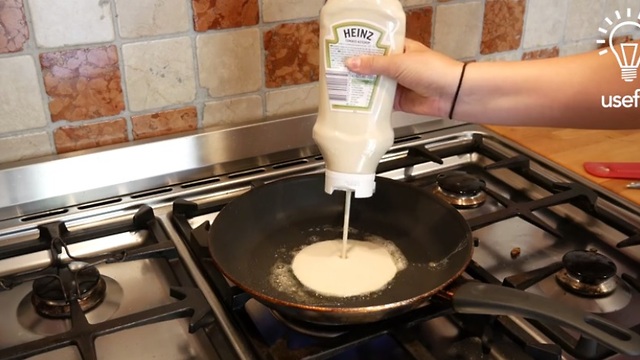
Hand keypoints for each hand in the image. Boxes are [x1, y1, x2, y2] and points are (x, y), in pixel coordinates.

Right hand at [345, 38, 463, 117]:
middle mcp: (398, 65)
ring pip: (374, 84)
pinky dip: (369, 103)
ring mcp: (397, 84)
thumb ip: (374, 64)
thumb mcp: (399, 62)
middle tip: (336, 69)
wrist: (451, 94)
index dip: (361, 47)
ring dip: (361, 86)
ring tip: (339, 85)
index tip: (343, 49)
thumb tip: (351, 62)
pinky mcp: (398, 101)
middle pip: (372, 66)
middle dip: (357, 69)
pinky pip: (379, 102)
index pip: (377, 45)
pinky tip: (353, 102)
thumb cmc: (432, 71)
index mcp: (401, 49)